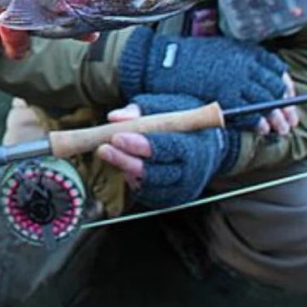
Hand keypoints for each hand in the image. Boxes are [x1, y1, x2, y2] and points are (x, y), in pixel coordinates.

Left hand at [97, 94, 237, 209]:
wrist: (203, 141)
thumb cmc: (181, 121)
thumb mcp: (165, 107)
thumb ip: (140, 111)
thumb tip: (115, 117)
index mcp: (197, 144)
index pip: (170, 148)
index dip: (142, 145)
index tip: (117, 138)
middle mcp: (193, 171)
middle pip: (158, 172)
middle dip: (127, 161)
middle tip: (103, 149)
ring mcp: (183, 188)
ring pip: (151, 185)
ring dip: (126, 170)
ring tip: (109, 153)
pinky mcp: (172, 198)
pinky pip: (149, 194)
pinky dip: (133, 182)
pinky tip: (123, 167)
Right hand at [119, 28, 290, 126]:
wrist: (163, 60)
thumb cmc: (189, 57)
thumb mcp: (222, 50)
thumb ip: (241, 62)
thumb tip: (258, 79)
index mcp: (246, 50)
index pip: (277, 68)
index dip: (286, 86)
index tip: (289, 97)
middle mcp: (245, 63)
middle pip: (275, 87)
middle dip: (286, 106)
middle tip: (290, 120)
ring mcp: (236, 79)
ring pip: (267, 101)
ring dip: (277, 118)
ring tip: (281, 129)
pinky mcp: (225, 94)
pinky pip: (249, 112)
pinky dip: (258, 122)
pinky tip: (261, 129)